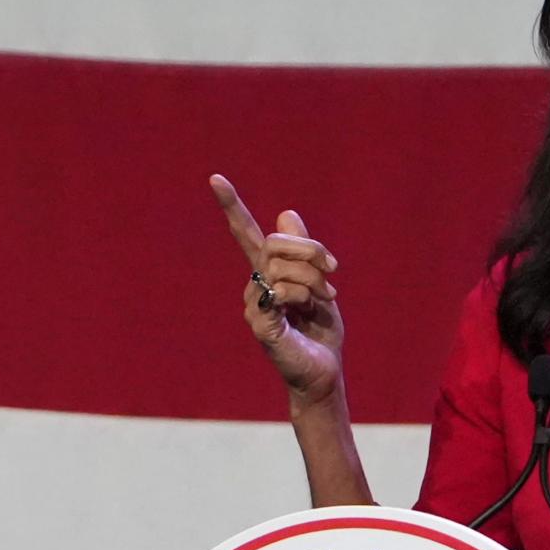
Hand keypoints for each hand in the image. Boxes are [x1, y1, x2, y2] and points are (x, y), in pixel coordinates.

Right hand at [210, 174, 344, 404]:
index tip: (215, 178)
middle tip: (334, 269)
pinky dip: (302, 296)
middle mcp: (256, 284)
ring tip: (324, 300)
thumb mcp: (319, 284)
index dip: (232, 206)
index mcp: (270, 273)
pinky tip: (307, 312)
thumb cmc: (320, 333)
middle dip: (311, 249)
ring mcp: (253, 303)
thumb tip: (286, 213)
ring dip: (313, 278)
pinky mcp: (259, 323)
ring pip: (280, 265)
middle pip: (274, 242)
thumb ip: (305, 252)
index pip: (246, 234)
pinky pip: (279, 290)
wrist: (324, 371)